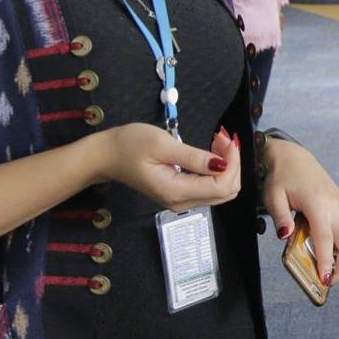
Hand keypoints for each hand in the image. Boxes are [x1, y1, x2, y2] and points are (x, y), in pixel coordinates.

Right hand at [94, 123, 240, 212]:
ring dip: (227, 166)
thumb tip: (222, 164)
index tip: (227, 138)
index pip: (221, 186)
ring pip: (221, 191)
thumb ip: (193, 157)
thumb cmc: (129, 145)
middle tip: (222, 137)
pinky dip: (217, 170)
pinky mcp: (180, 194)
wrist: (106, 156)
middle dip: (232, 164)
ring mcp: (181, 200)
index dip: (232, 162)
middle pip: (226, 191)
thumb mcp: (161, 145)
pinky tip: (211, 152)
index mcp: (176, 192)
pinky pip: (210, 188)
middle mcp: (181, 202)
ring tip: (217, 141)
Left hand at [261, 139, 338, 287]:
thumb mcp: (272, 196)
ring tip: (330, 271)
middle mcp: (335, 205)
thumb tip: (286, 236)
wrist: (294, 157)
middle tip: (329, 282)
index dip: (326, 261)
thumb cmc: (281, 177)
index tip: (325, 280)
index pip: (325, 239)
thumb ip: (280, 217)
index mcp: (318, 204)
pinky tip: (331, 254)